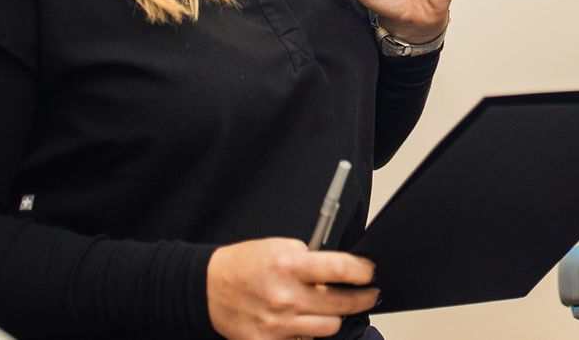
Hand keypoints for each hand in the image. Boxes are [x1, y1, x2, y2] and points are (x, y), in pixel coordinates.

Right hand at [207, 238, 378, 339]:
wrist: (208, 288)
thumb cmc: (246, 265)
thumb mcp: (280, 247)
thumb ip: (311, 259)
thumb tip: (344, 269)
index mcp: (289, 265)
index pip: (342, 269)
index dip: (363, 272)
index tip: (370, 272)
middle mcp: (285, 296)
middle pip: (342, 304)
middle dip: (362, 298)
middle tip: (370, 293)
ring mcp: (277, 324)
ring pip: (329, 327)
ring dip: (334, 317)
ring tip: (331, 308)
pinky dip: (309, 332)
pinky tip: (306, 321)